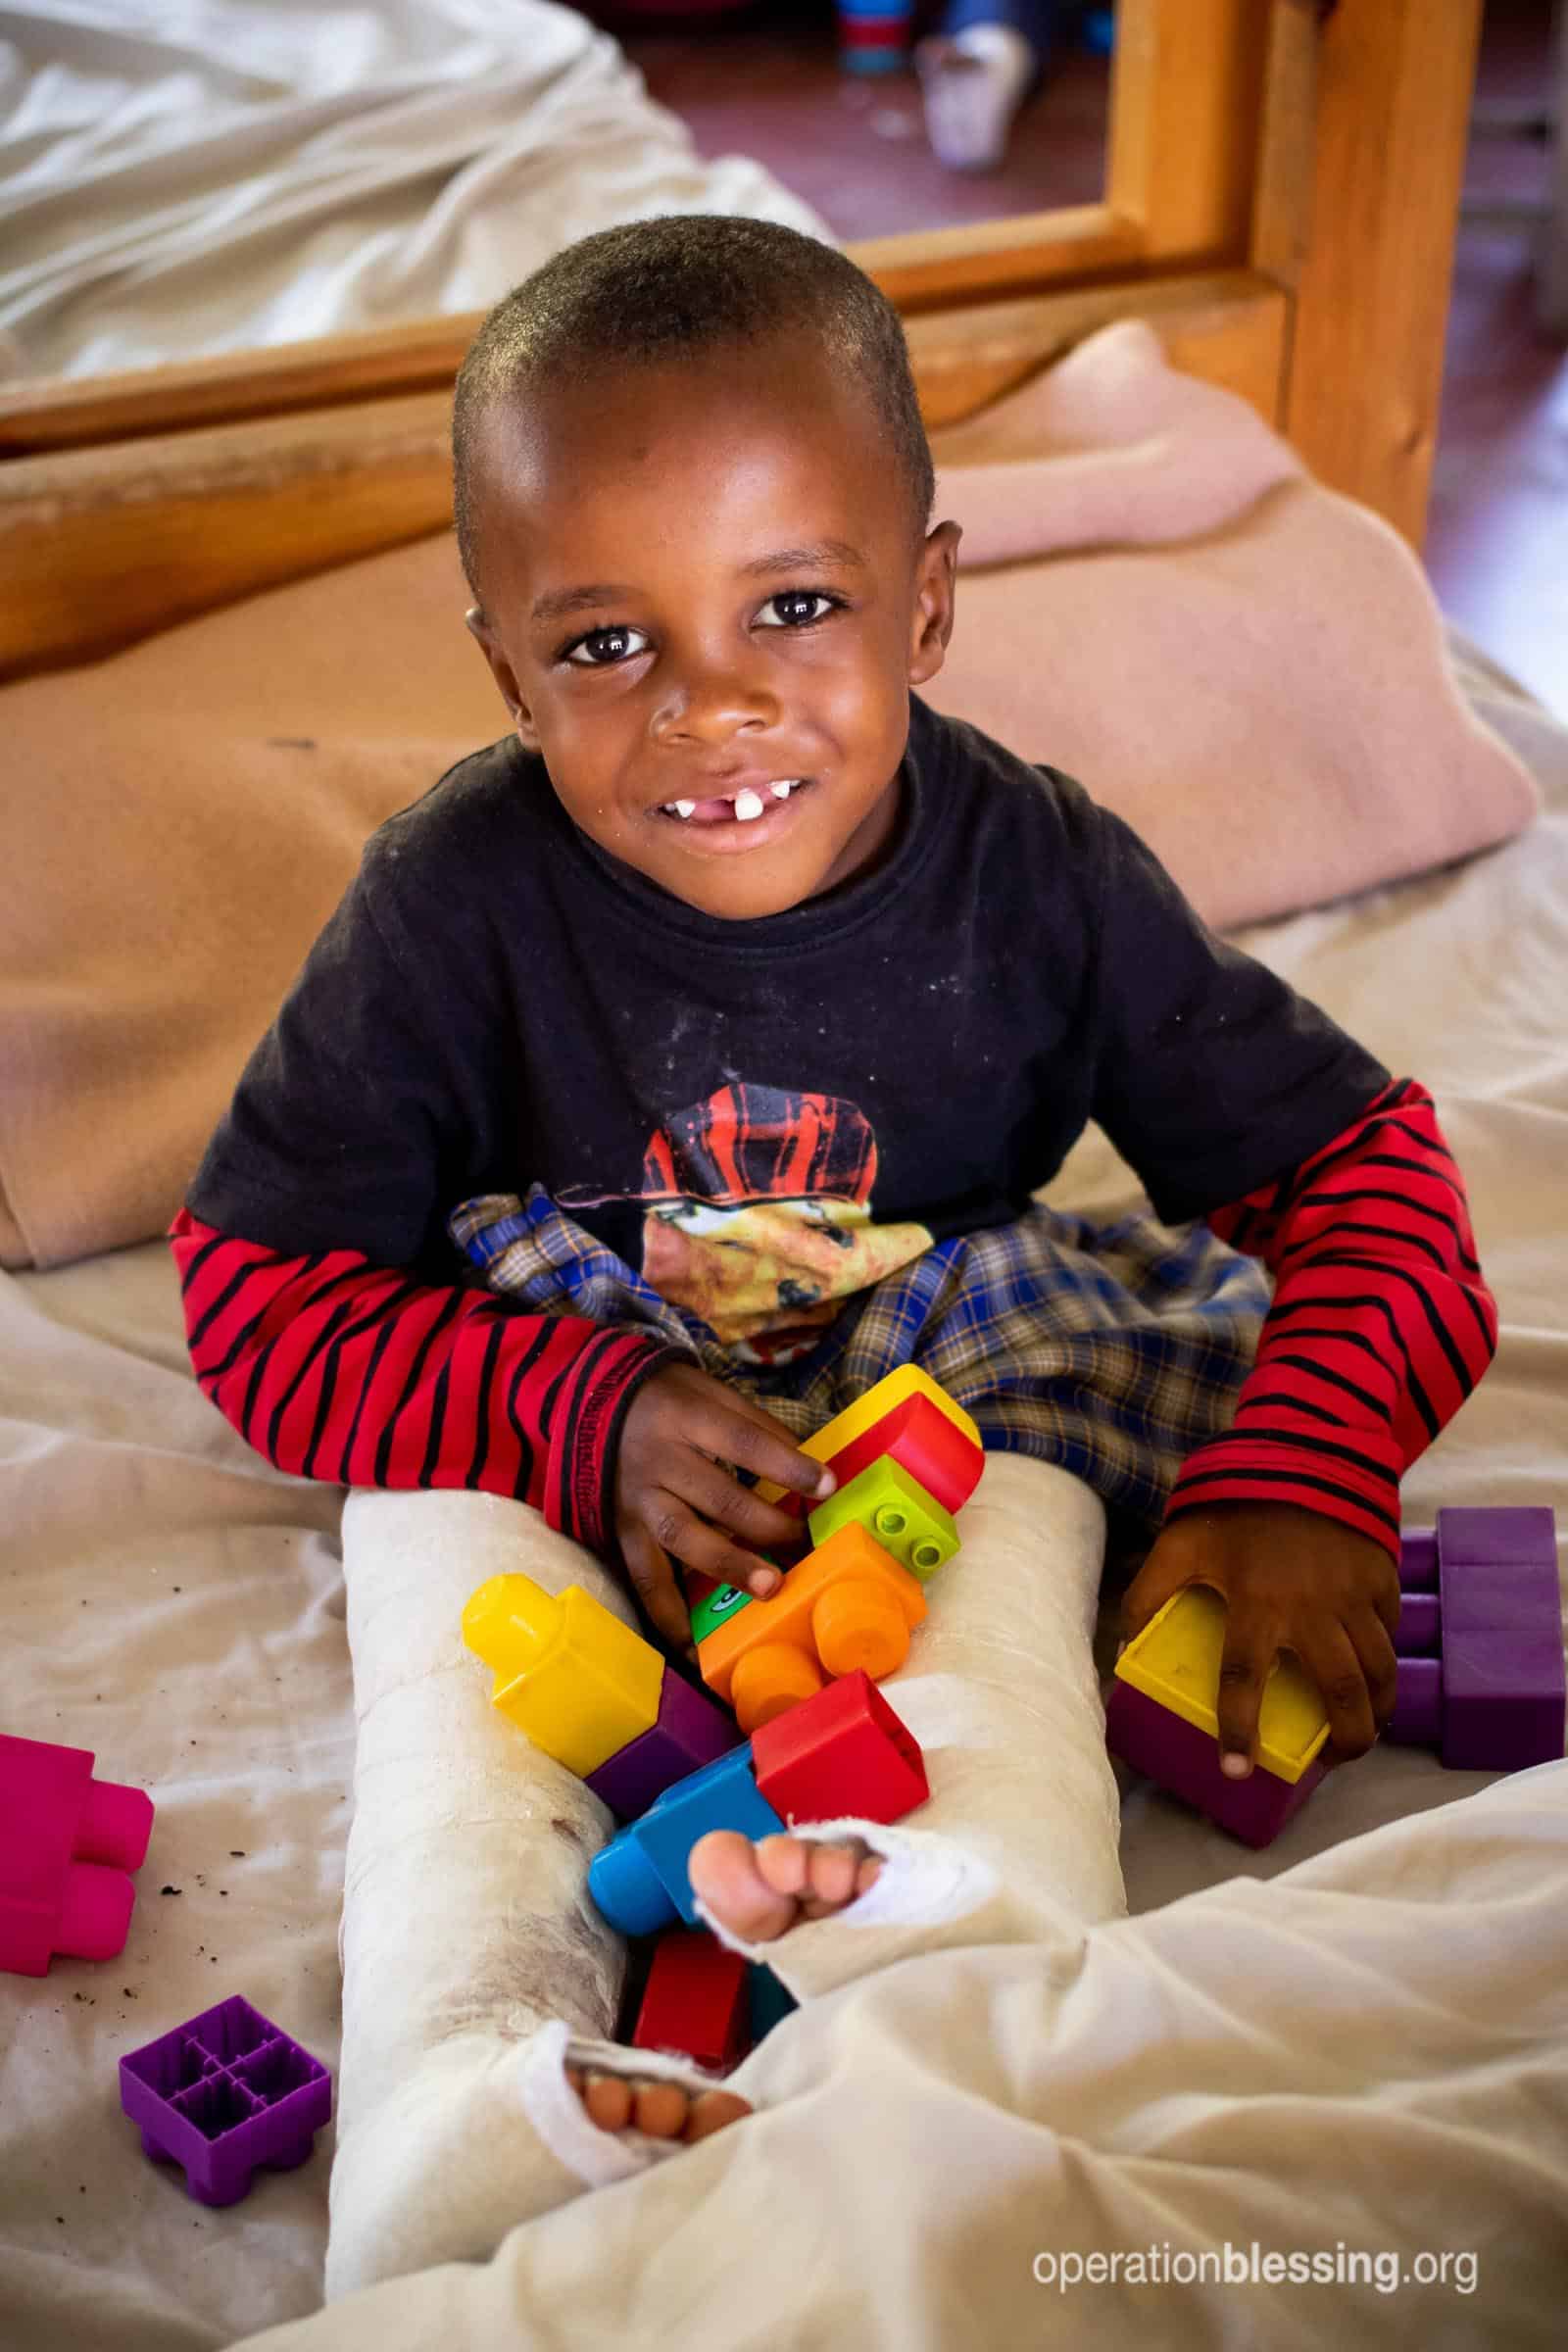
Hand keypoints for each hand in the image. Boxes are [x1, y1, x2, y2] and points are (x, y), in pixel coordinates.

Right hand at [614, 1363, 835, 1646]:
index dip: (788, 1465)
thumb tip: (811, 1467)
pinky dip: (668, 1616)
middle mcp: (660, 1460)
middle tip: (807, 1548)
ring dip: (729, 1565)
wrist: (591, 1404)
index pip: (745, 1441)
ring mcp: (638, 1500)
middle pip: (720, 1497)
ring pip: (684, 1538)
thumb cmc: (668, 1399)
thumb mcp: (710, 1392)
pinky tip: (694, 1648)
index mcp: (687, 1417)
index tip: (828, 1486)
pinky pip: (645, 1578)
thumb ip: (758, 1428)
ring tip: (769, 1589)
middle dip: (769, 1527)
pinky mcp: (622, 1532)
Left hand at [1120, 1502, 1400, 1774]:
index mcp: (1256, 1602)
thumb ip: (1148, 1593)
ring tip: (1361, 1731)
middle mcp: (1312, 1608)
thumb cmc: (1234, 1505)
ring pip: (1379, 1670)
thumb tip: (1122, 1650)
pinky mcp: (1381, 1580)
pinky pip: (1389, 1634)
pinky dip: (1385, 1662)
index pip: (1244, 1680)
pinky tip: (1372, 1677)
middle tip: (1334, 1761)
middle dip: (1346, 1739)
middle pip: (1342, 1691)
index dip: (1238, 1731)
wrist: (1299, 1451)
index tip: (1237, 1771)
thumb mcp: (1179, 1542)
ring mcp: (1354, 1595)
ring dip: (1376, 1710)